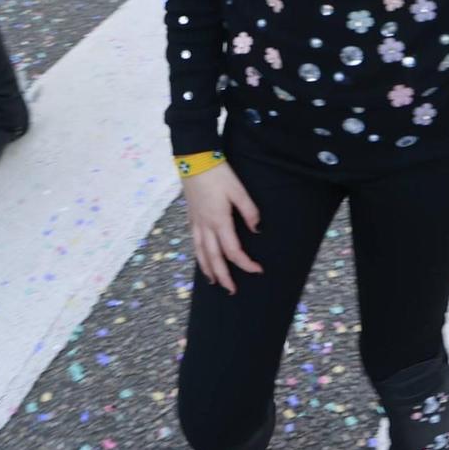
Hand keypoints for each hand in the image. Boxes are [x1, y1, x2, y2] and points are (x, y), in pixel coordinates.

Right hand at [181, 162, 262, 294]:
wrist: (193, 159)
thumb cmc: (218, 173)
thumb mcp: (238, 190)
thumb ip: (249, 211)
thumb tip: (257, 230)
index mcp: (219, 221)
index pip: (233, 251)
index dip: (246, 264)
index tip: (257, 270)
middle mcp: (205, 225)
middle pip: (214, 258)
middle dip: (224, 276)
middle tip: (232, 290)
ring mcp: (196, 222)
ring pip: (200, 252)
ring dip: (208, 269)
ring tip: (214, 281)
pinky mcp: (191, 216)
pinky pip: (194, 242)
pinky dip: (198, 255)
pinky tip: (201, 257)